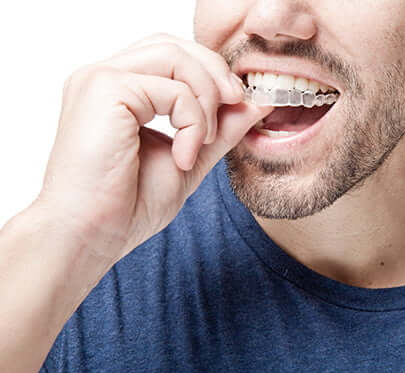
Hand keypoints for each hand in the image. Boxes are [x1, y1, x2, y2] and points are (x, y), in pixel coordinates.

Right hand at [34, 33, 272, 260]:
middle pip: (175, 46)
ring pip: (175, 57)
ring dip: (206, 98)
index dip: (211, 73)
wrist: (90, 235)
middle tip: (238, 103)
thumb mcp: (189, 159)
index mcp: (120, 92)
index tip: (239, 102)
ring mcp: (101, 80)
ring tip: (204, 142)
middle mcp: (107, 78)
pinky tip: (184, 157)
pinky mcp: (105, 90)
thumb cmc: (127, 205)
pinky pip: (172, 89)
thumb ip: (220, 129)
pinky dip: (192, 121)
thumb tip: (255, 103)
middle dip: (215, 74)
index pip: (172, 56)